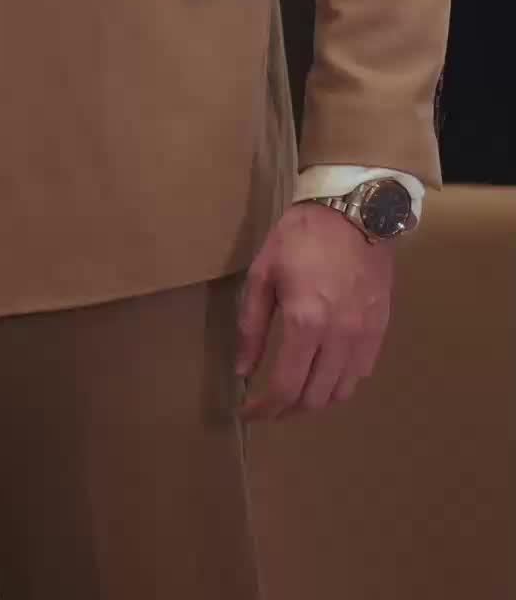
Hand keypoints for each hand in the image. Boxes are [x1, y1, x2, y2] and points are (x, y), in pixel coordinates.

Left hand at [235, 200, 394, 419]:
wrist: (354, 211)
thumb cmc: (302, 235)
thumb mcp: (264, 273)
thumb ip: (252, 325)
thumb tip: (243, 369)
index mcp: (305, 322)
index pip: (285, 387)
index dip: (264, 409)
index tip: (248, 413)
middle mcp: (339, 337)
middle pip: (314, 398)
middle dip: (286, 409)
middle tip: (268, 404)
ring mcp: (364, 336)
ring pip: (340, 392)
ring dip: (314, 400)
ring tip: (294, 391)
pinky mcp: (381, 329)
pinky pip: (361, 373)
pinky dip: (339, 383)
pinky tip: (323, 371)